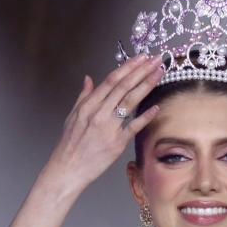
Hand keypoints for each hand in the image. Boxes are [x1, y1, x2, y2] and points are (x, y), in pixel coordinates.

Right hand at [42, 54, 164, 193]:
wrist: (67, 169)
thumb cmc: (70, 145)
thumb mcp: (72, 116)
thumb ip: (83, 96)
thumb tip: (89, 79)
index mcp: (88, 105)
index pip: (112, 80)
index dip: (128, 67)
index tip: (141, 57)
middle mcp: (99, 113)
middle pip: (123, 87)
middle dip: (141, 71)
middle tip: (156, 59)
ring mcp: (108, 128)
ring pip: (129, 102)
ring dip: (146, 86)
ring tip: (159, 73)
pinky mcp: (116, 144)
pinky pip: (133, 128)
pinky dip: (144, 117)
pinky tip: (156, 107)